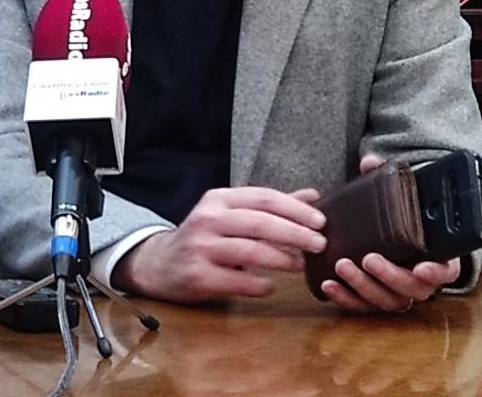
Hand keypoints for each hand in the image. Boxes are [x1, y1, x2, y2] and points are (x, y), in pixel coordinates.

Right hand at [116, 185, 326, 302]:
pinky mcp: (198, 275)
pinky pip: (238, 282)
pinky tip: (271, 285)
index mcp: (217, 200)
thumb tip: (313, 196)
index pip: (263, 197)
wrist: (160, 263)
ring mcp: (201, 248)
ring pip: (250, 251)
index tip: (321, 221)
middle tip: (320, 244)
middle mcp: (207, 220)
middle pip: (259, 223)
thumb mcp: (230, 214)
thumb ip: (270, 207)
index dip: (295, 209)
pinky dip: (261, 285)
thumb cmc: (205, 237)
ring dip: (282, 259)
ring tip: (300, 265)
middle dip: (295, 234)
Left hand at [319, 154, 458, 312]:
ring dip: (363, 286)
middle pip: (411, 289)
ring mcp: (394, 292)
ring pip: (385, 300)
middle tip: (367, 258)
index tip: (421, 268)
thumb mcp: (392, 199)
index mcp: (433, 258)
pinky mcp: (371, 299)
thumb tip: (369, 161)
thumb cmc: (394, 220)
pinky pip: (361, 307)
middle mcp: (417, 280)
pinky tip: (328, 284)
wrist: (380, 236)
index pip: (443, 271)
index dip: (435, 272)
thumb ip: (383, 179)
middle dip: (389, 276)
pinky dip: (345, 299)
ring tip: (341, 267)